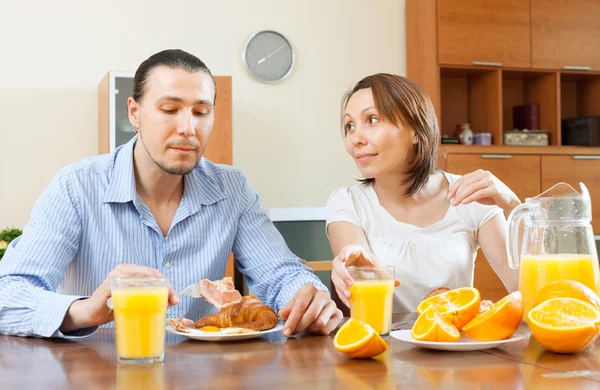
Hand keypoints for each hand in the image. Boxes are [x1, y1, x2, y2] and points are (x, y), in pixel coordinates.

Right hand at [60, 264, 178, 332]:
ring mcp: (115, 275)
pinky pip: (126, 287)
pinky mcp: (108, 286)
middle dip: (166, 287)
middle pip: (151, 274)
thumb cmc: (114, 306)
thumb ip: (152, 298)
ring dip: (156, 289)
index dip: (168, 285)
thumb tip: (173, 301)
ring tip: (164, 301)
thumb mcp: (136, 301)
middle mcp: (124, 269)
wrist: (90, 313)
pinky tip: (145, 301)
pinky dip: (137, 293)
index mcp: (131, 270)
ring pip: (142, 278)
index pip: (154, 274)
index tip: (176, 299)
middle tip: (173, 300)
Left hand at [278, 285, 342, 336]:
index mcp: (310, 289)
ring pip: (320, 322)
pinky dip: (318, 332)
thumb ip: (287, 309)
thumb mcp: (292, 304)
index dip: (292, 320)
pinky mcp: (338, 315)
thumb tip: (282, 314)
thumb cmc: (303, 303)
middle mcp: (323, 294)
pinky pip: (327, 329)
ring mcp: (332, 304)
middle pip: (311, 314)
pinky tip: (314, 327)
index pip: (301, 305)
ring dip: (309, 329)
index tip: (286, 331)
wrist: (315, 301)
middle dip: (300, 326)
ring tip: (305, 327)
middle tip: (293, 332)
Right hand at [331, 245, 399, 307]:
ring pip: (335, 280)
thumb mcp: (373, 261)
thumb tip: (397, 283)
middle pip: (336, 268)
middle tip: (350, 284)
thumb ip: (383, 271)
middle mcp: (340, 261)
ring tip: (349, 296)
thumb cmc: (364, 258)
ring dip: (341, 288)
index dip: (342, 256)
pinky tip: (349, 303)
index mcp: (348, 252)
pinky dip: (343, 296)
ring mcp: (338, 271)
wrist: (358, 257)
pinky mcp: (339, 281)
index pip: (343, 252)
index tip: (343, 259)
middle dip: (342, 276)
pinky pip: (338, 289)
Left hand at [447, 169, 520, 211]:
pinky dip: (470, 198)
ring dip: (461, 197)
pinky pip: (479, 193)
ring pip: (471, 188)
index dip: (454, 187)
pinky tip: (464, 203)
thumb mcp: (477, 191)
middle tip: (452, 202)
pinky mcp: (494, 188)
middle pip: (466, 183)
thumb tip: (455, 194)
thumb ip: (468, 190)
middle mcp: (484, 174)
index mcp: (479, 173)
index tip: (448, 196)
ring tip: (456, 204)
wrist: (509, 200)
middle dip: (456, 193)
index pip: (463, 179)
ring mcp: (490, 180)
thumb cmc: (492, 196)